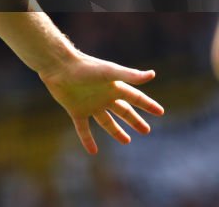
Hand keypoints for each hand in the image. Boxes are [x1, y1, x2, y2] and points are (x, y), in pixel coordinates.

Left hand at [38, 51, 163, 154]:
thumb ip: (130, 75)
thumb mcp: (109, 72)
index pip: (135, 98)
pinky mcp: (76, 111)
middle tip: (146, 130)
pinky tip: (93, 151)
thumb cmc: (85, 67)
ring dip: (116, 131)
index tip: (160, 112)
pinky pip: (83, 129)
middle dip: (134, 120)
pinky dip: (87, 140)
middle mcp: (103, 97)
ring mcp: (90, 105)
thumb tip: (152, 75)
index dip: (147, 105)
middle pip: (123, 111)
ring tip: (127, 141)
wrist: (59, 66)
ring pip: (106, 121)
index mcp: (113, 87)